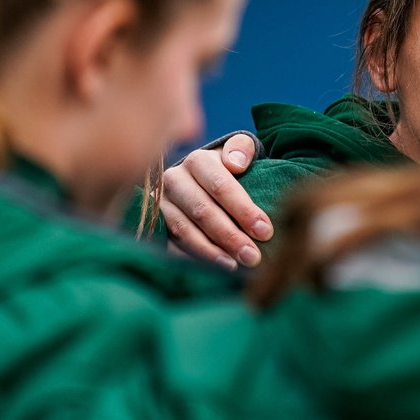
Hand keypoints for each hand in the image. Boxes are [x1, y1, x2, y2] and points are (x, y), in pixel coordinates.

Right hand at [160, 133, 273, 269]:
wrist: (200, 177)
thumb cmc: (229, 167)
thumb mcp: (239, 150)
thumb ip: (242, 148)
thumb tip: (237, 164)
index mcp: (198, 160)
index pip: (221, 186)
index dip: (244, 210)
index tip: (265, 231)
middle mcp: (174, 180)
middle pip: (202, 211)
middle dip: (230, 236)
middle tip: (252, 257)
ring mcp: (160, 204)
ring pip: (184, 230)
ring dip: (210, 252)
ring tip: (233, 267)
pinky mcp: (154, 224)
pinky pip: (169, 244)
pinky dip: (190, 259)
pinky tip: (210, 270)